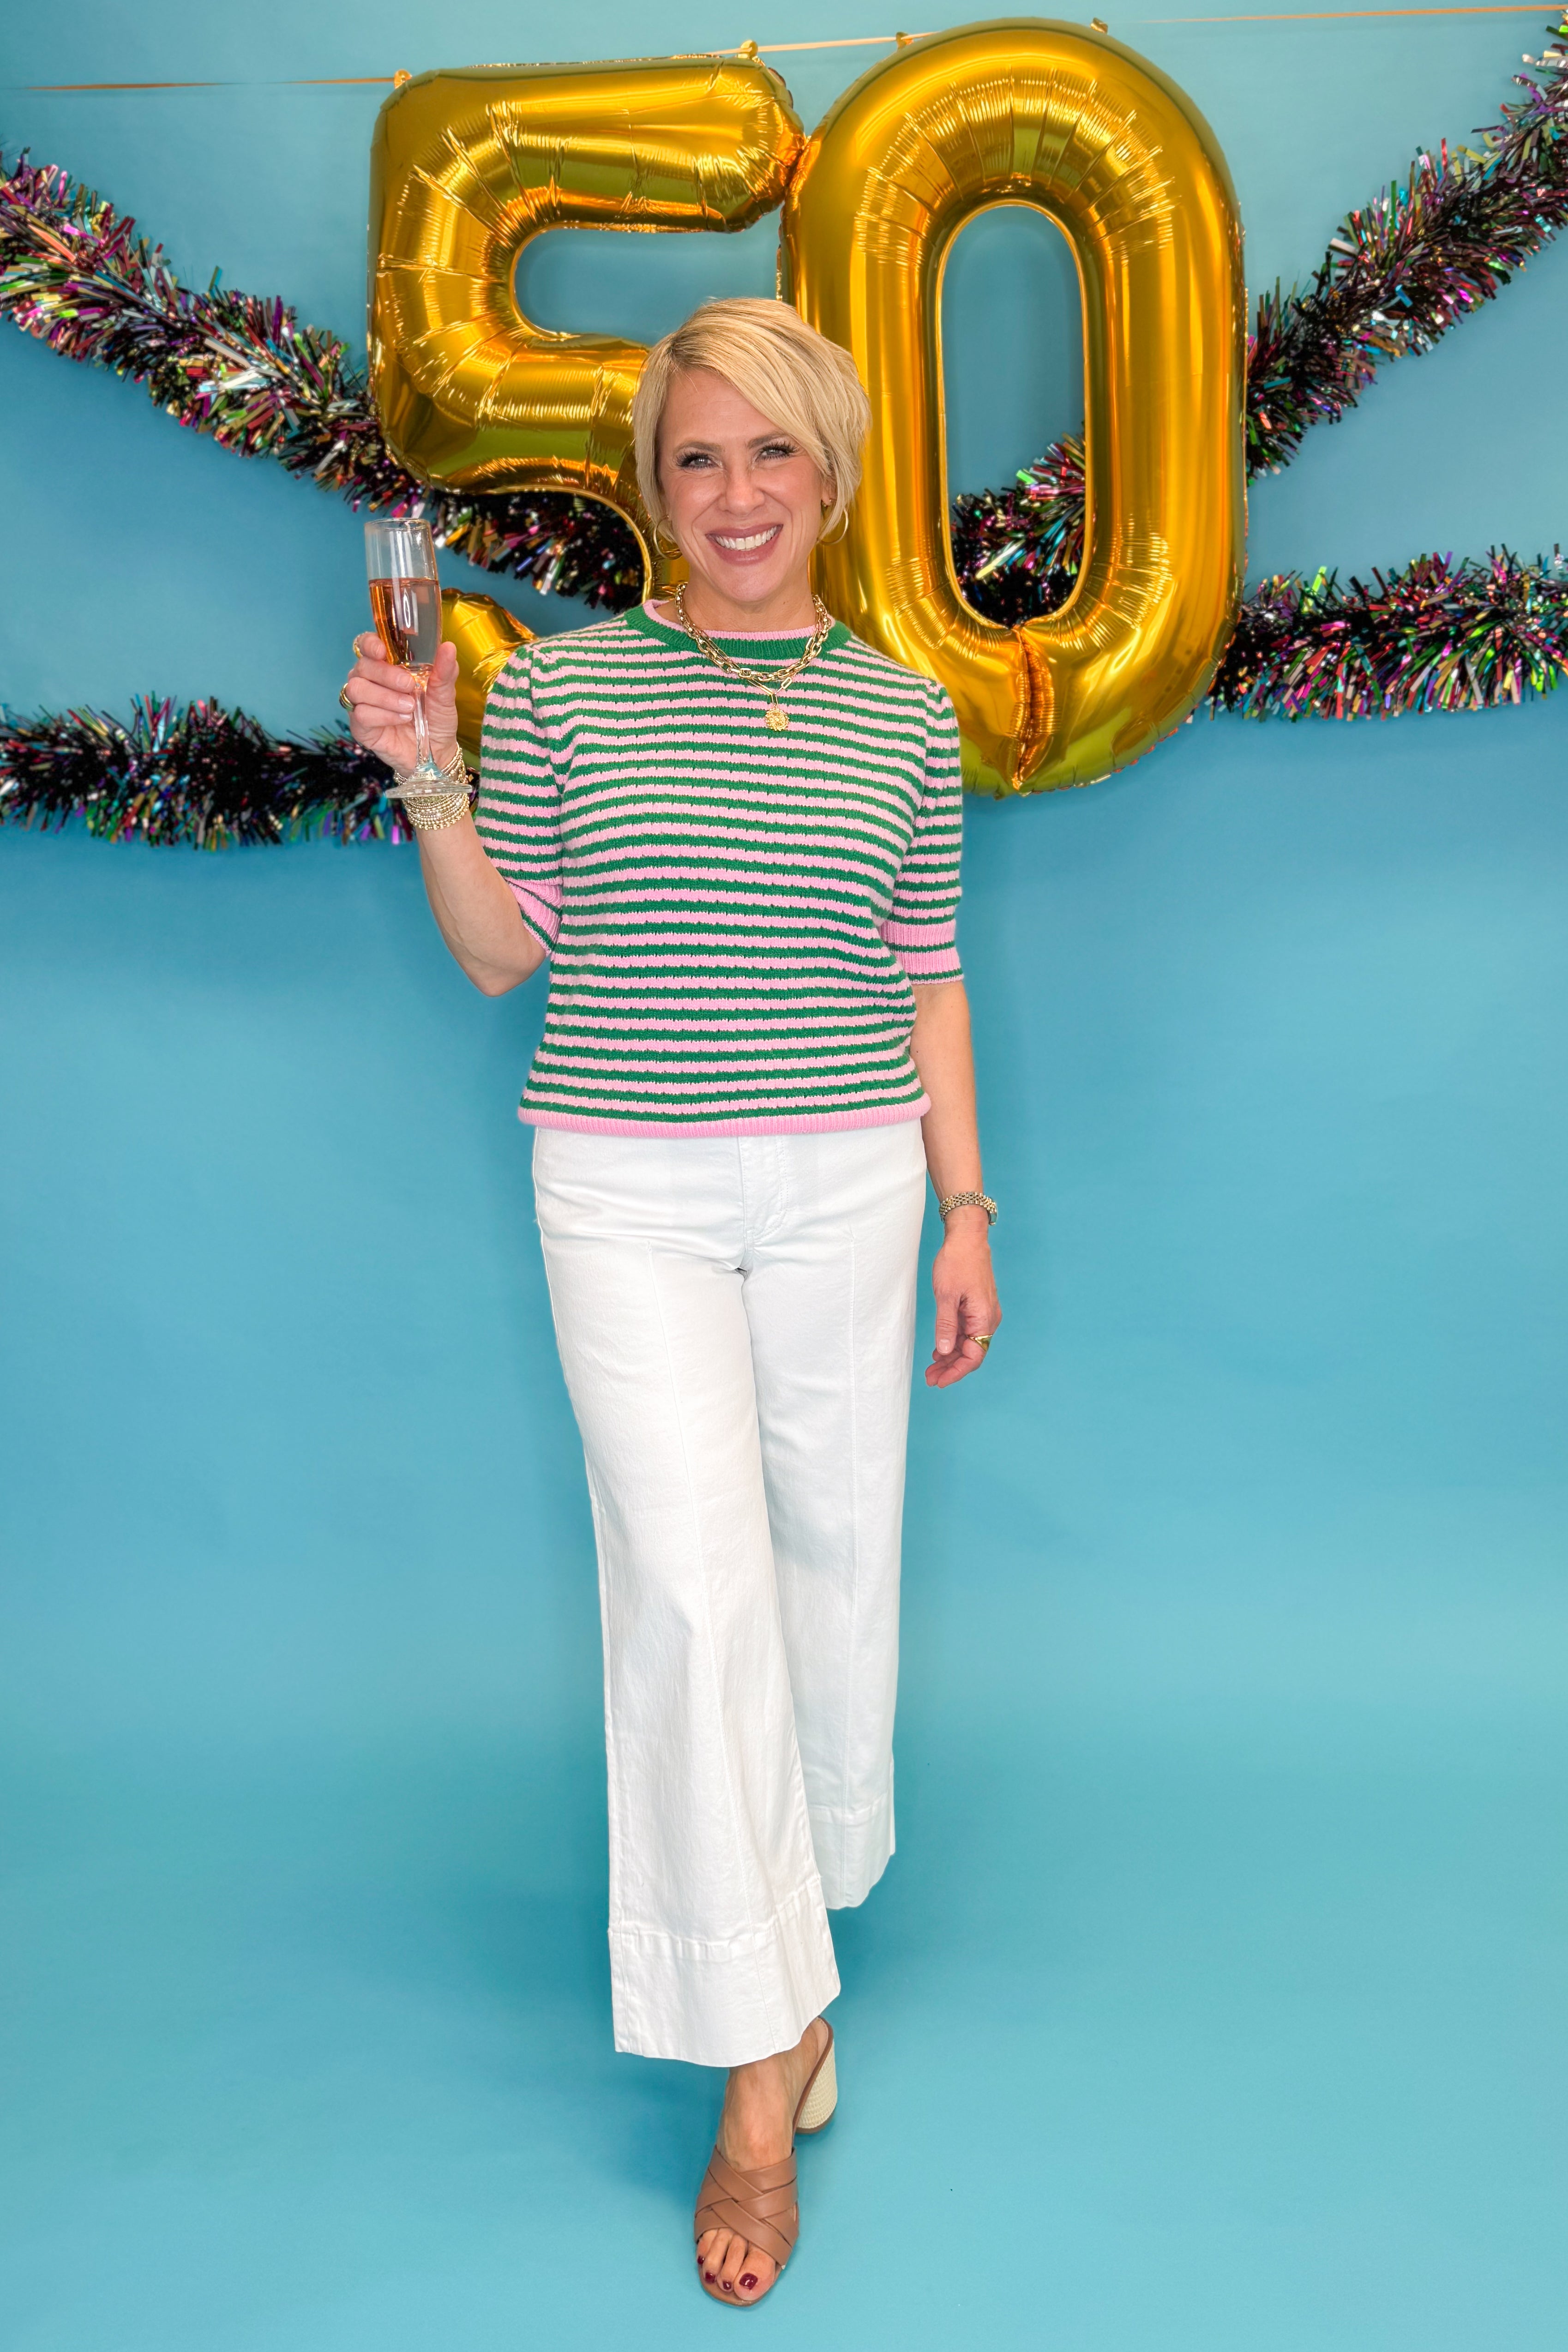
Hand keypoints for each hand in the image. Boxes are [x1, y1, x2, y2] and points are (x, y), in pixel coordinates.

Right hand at [342, 633, 459, 773]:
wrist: (436, 753)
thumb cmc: (437, 721)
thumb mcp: (444, 695)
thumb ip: (444, 672)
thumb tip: (448, 647)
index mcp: (388, 666)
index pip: (366, 646)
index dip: (369, 644)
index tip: (382, 651)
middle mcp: (371, 681)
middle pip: (362, 666)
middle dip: (386, 674)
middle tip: (409, 686)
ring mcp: (363, 703)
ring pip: (357, 688)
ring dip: (385, 697)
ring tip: (409, 708)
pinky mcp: (360, 726)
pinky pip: (360, 713)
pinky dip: (383, 716)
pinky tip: (401, 720)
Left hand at [925, 1209, 1000, 1387]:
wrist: (967, 1237)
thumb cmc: (957, 1261)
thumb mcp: (946, 1295)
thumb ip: (946, 1325)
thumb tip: (944, 1350)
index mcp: (984, 1318)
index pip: (974, 1356)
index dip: (956, 1371)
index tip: (939, 1381)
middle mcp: (988, 1319)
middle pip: (971, 1353)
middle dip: (951, 1368)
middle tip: (930, 1378)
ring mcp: (983, 1313)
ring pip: (968, 1344)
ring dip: (951, 1356)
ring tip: (931, 1367)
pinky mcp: (977, 1307)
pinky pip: (967, 1331)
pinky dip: (953, 1342)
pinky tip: (940, 1349)